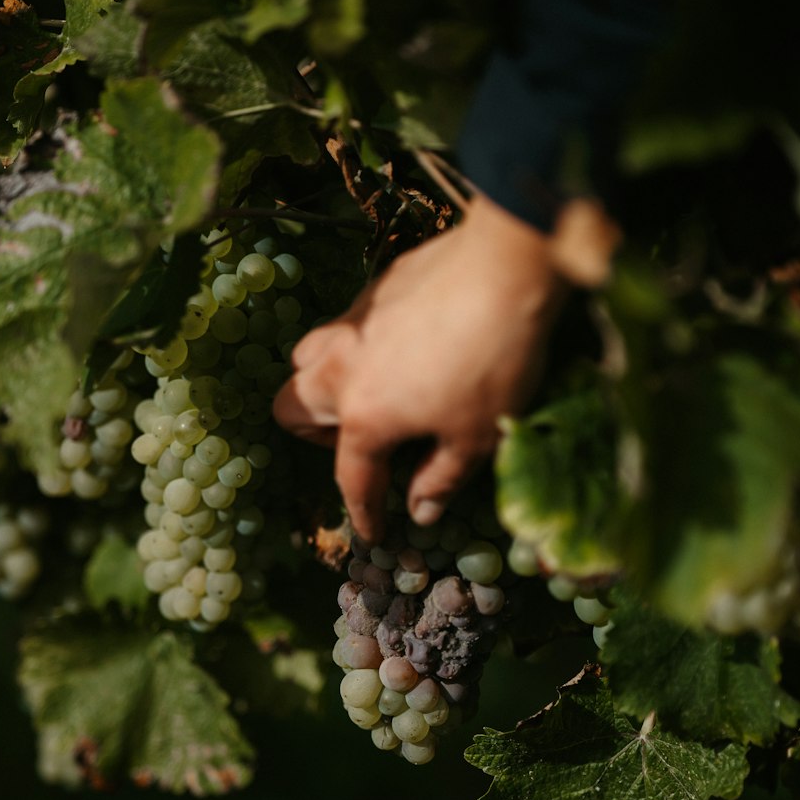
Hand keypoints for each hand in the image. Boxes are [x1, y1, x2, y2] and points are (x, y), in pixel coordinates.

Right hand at [274, 192, 616, 541]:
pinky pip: (348, 325)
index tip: (375, 533)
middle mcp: (342, 368)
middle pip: (292, 407)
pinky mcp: (376, 287)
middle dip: (317, 434)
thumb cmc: (494, 362)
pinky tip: (407, 347)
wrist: (506, 266)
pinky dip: (361, 346)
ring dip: (326, 382)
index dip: (365, 512)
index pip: (353, 478)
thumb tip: (421, 512)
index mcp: (364, 416)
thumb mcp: (478, 437)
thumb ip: (441, 479)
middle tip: (364, 443)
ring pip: (308, 357)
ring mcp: (353, 323)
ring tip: (372, 391)